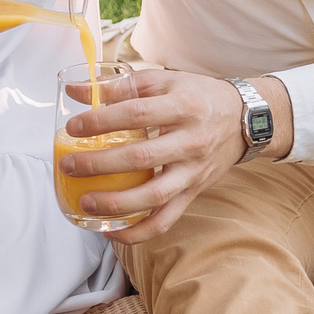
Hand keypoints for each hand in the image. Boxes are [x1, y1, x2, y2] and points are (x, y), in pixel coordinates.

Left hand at [56, 67, 263, 243]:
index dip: (102, 121)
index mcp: (183, 106)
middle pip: (141, 157)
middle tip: (69, 165)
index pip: (136, 114)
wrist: (244, 119)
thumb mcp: (164, 81)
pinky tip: (112, 231)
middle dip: (99, 164)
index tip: (73, 126)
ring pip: (154, 196)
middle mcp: (191, 141)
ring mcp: (193, 171)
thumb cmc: (197, 97)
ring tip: (86, 202)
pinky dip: (139, 232)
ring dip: (116, 204)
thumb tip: (75, 90)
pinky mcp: (194, 193)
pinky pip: (166, 220)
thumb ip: (119, 86)